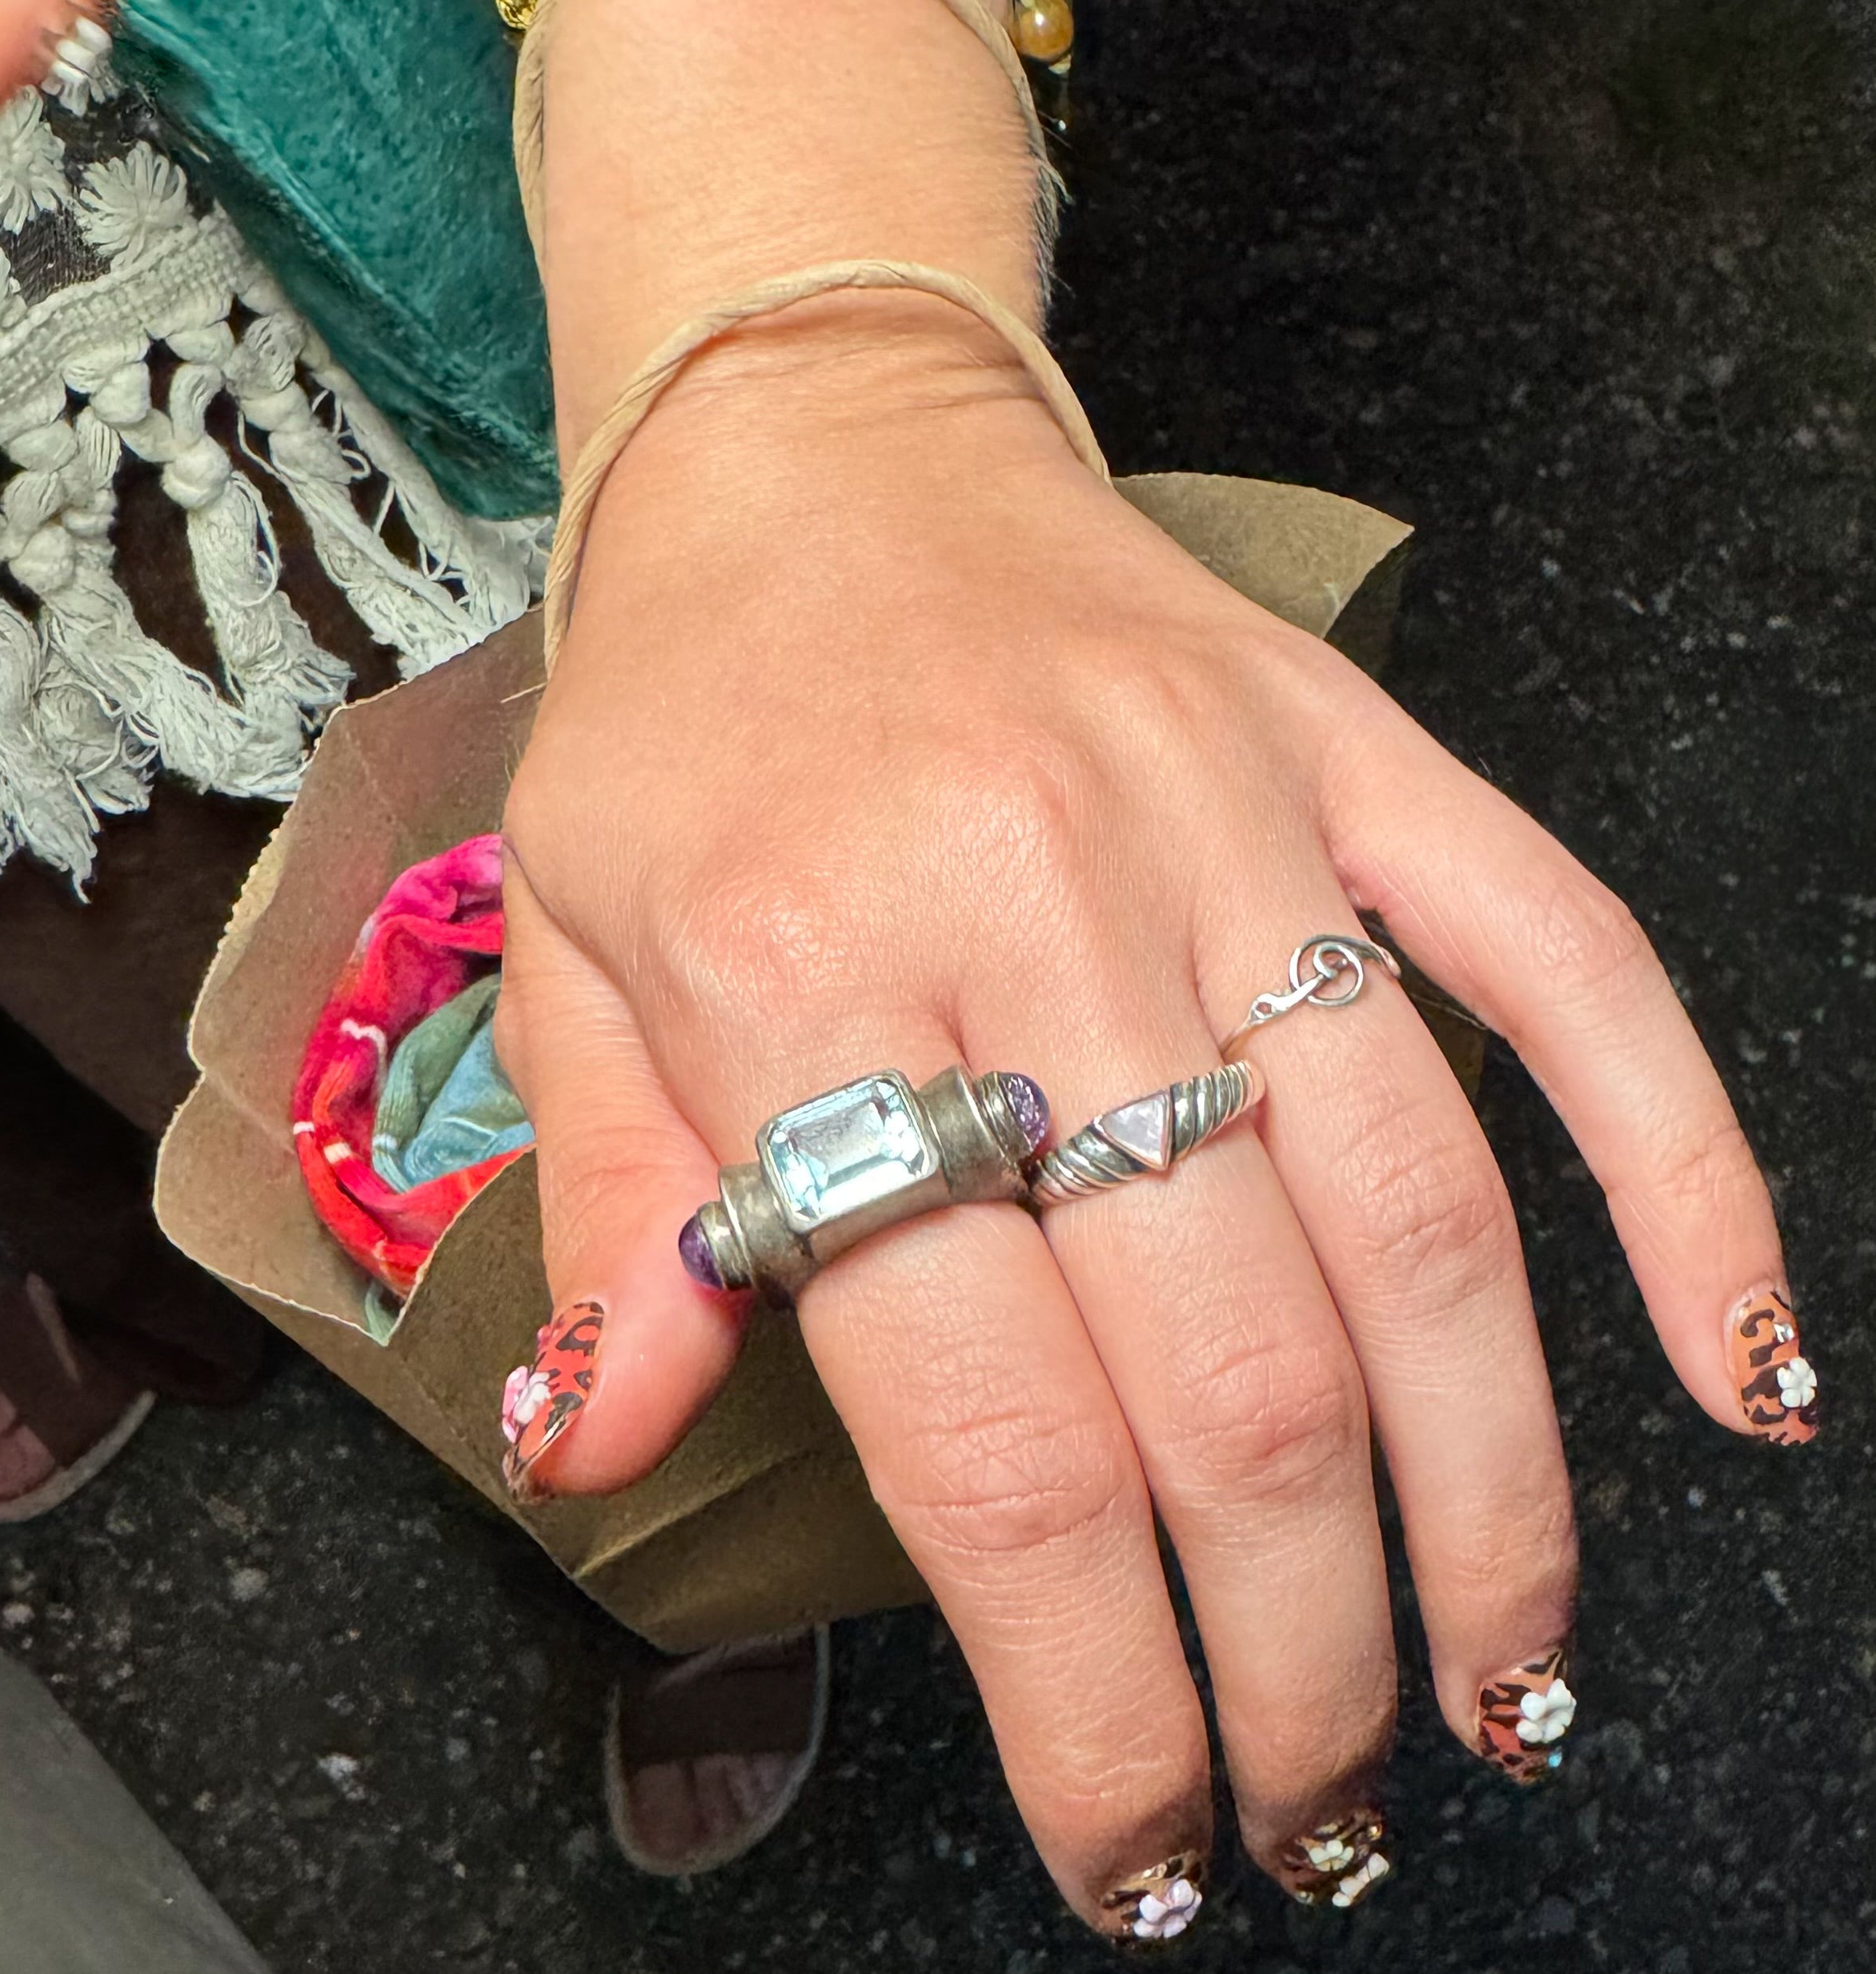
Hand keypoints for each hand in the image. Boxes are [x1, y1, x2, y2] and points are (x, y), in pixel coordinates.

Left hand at [496, 296, 1806, 1936]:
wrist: (821, 450)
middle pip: (1228, 1374)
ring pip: (1419, 1224)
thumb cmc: (689, 715)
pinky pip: (1568, 974)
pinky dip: (1682, 1176)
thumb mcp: (576, 953)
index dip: (1082, 1687)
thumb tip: (601, 1448)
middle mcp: (1041, 908)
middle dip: (1292, 1650)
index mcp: (806, 981)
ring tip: (1498, 1691)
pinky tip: (1733, 1373)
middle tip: (1318, 1806)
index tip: (1135, 1841)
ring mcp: (1233, 824)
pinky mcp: (1359, 762)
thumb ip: (618, 1213)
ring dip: (1487, 1499)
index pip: (988, 1433)